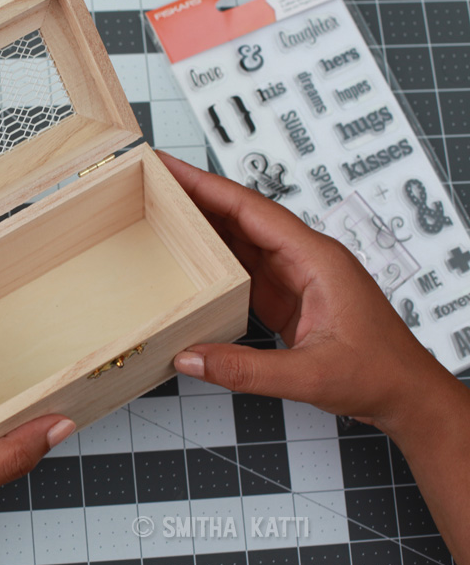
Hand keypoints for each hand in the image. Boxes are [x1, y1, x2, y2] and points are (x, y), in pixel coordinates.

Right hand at [158, 151, 453, 432]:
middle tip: (156, 183)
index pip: (252, 211)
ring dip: (205, 227)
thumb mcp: (310, 375)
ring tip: (164, 214)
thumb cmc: (380, 374)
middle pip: (243, 217)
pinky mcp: (289, 297)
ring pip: (243, 241)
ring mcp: (297, 277)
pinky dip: (216, 259)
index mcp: (317, 259)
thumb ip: (246, 370)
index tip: (173, 169)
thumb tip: (190, 357)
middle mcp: (306, 259)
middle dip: (199, 198)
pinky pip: (246, 269)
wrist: (407, 395)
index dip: (208, 187)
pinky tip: (191, 258)